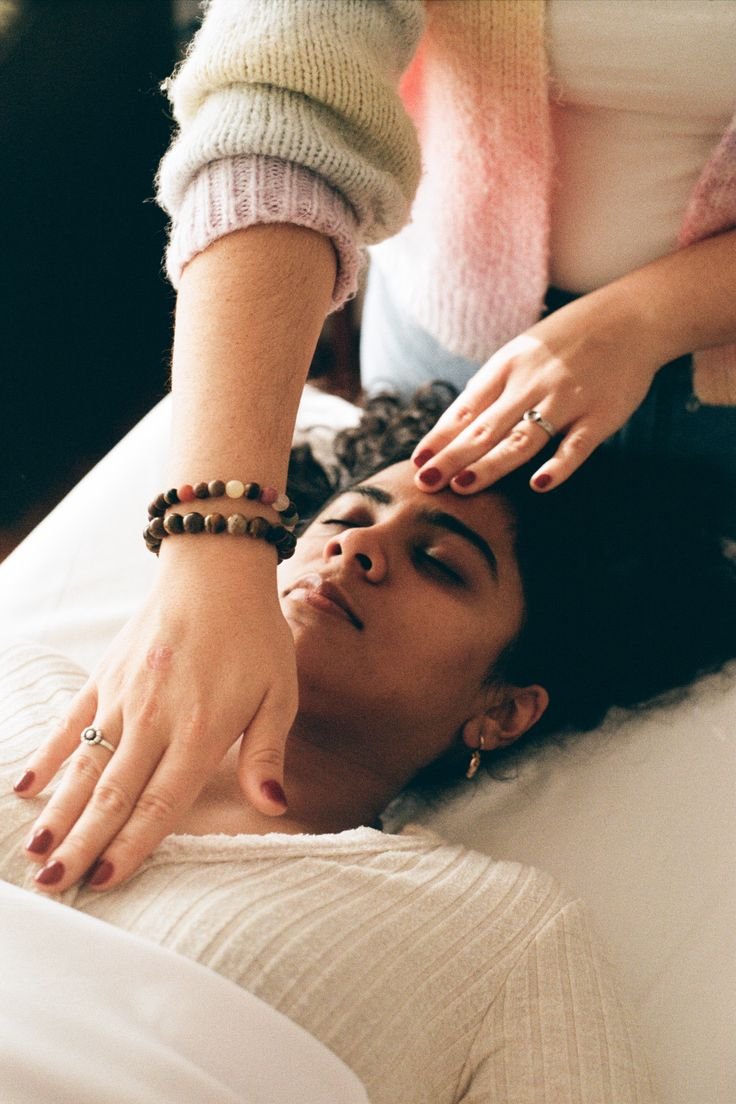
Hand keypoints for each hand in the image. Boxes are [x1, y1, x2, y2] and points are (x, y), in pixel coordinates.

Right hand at [15, 551, 297, 892]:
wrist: (216, 569)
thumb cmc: (254, 635)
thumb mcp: (279, 693)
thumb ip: (267, 754)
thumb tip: (275, 806)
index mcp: (200, 729)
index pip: (161, 801)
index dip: (132, 844)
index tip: (105, 881)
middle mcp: (154, 717)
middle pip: (113, 792)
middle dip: (81, 843)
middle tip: (54, 884)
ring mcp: (123, 695)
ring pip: (85, 764)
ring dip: (60, 811)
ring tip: (34, 851)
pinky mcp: (104, 675)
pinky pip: (70, 723)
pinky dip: (48, 755)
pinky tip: (27, 788)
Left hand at [410, 292, 662, 493]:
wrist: (630, 318)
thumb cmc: (567, 341)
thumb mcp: (521, 352)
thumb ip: (490, 387)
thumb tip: (452, 424)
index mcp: (507, 366)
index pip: (466, 408)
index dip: (440, 436)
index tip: (417, 460)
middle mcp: (531, 383)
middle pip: (485, 428)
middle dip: (452, 457)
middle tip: (425, 483)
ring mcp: (566, 400)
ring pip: (522, 439)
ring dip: (491, 465)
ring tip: (462, 486)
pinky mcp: (600, 416)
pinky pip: (576, 446)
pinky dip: (559, 465)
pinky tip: (539, 484)